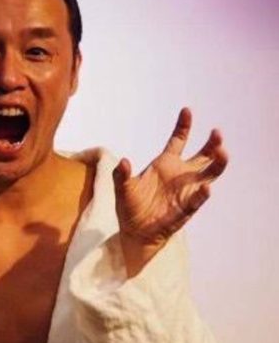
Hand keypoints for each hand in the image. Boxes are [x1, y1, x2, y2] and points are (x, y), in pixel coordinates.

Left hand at [112, 108, 227, 276]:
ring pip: (209, 174)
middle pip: (203, 155)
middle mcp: (180, 174)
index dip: (183, 126)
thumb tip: (123, 161)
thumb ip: (121, 174)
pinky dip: (202, 194)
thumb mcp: (122, 188)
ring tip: (222, 152)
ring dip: (217, 163)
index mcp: (165, 164)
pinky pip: (197, 199)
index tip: (187, 110)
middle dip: (212, 144)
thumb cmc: (130, 207)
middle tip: (217, 133)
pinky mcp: (186, 208)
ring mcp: (186, 191)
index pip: (179, 140)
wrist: (135, 232)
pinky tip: (206, 188)